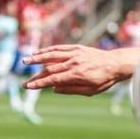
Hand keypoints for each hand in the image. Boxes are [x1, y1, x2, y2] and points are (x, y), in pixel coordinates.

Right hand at [24, 45, 139, 95]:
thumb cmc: (104, 79)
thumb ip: (71, 90)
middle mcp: (73, 63)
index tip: (29, 86)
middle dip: (35, 76)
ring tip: (25, 62)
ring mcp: (74, 54)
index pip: (54, 80)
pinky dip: (48, 50)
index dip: (40, 84)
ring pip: (52, 55)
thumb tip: (54, 89)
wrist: (116, 63)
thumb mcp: (91, 91)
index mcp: (77, 75)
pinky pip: (59, 48)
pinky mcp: (76, 48)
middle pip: (50, 69)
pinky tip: (39, 53)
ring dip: (37, 59)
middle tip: (23, 82)